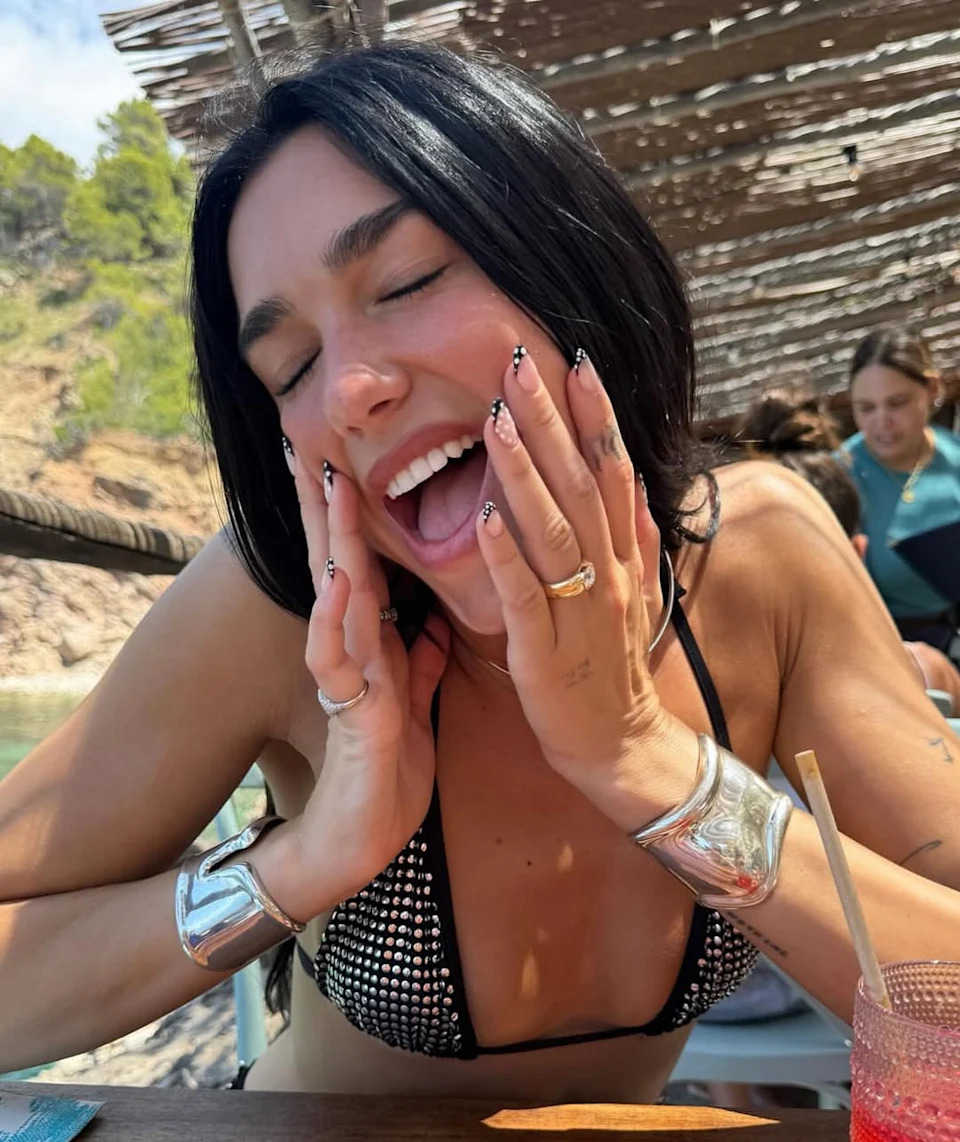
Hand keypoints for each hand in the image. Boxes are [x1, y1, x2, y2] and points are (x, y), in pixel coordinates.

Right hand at [285, 457, 448, 917]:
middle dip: (327, 505)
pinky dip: (340, 620)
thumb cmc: (385, 773)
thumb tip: (430, 616)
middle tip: (312, 442)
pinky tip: (341, 581)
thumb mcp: (412, 703)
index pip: (362, 564)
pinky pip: (342, 661)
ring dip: (332, 542)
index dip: (355, 515)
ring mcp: (348, 679)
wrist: (363, 843)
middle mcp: (354, 651)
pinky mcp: (353, 715)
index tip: (346, 460)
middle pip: (339, 563)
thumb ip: (417, 658)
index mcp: (374, 644)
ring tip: (329, 485)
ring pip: (335, 598)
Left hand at [477, 348, 673, 814]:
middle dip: (551, 422)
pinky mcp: (545, 653)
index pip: (611, 473)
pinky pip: (525, 599)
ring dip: (525, 474)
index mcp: (623, 557)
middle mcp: (607, 574)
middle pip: (580, 487)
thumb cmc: (614, 667)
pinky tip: (484, 516)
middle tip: (521, 362)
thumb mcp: (637, 596)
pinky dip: (506, 558)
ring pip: (553, 533)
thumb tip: (637, 484)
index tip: (575, 361)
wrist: (621, 746)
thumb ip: (637, 539)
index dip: (595, 417)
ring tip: (498, 419)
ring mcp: (578, 612)